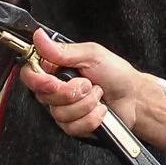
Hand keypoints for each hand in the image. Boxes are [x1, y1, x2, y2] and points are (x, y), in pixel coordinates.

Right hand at [21, 29, 157, 139]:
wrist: (135, 98)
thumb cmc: (116, 73)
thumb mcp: (91, 55)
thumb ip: (62, 50)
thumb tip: (39, 36)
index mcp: (57, 68)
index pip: (30, 74)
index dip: (37, 80)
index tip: (53, 82)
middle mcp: (57, 89)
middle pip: (44, 96)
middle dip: (70, 92)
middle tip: (88, 84)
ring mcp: (64, 108)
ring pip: (59, 114)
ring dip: (85, 104)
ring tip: (98, 95)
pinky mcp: (73, 125)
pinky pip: (72, 127)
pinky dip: (90, 119)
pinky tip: (100, 111)